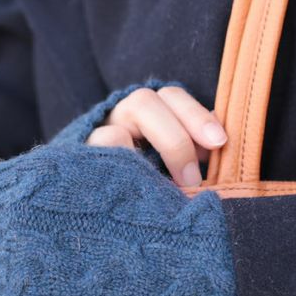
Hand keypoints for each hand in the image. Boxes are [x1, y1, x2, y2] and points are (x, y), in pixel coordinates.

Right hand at [84, 84, 226, 186]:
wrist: (85, 197)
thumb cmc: (142, 179)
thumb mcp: (169, 161)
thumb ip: (192, 151)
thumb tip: (217, 151)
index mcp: (146, 113)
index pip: (172, 98)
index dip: (197, 115)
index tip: (219, 143)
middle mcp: (118, 118)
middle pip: (144, 103)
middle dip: (176, 139)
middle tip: (194, 180)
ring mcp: (93, 139)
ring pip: (113, 135)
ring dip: (141, 160)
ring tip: (162, 192)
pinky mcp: (76, 163)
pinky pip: (92, 164)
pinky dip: (116, 176)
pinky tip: (132, 195)